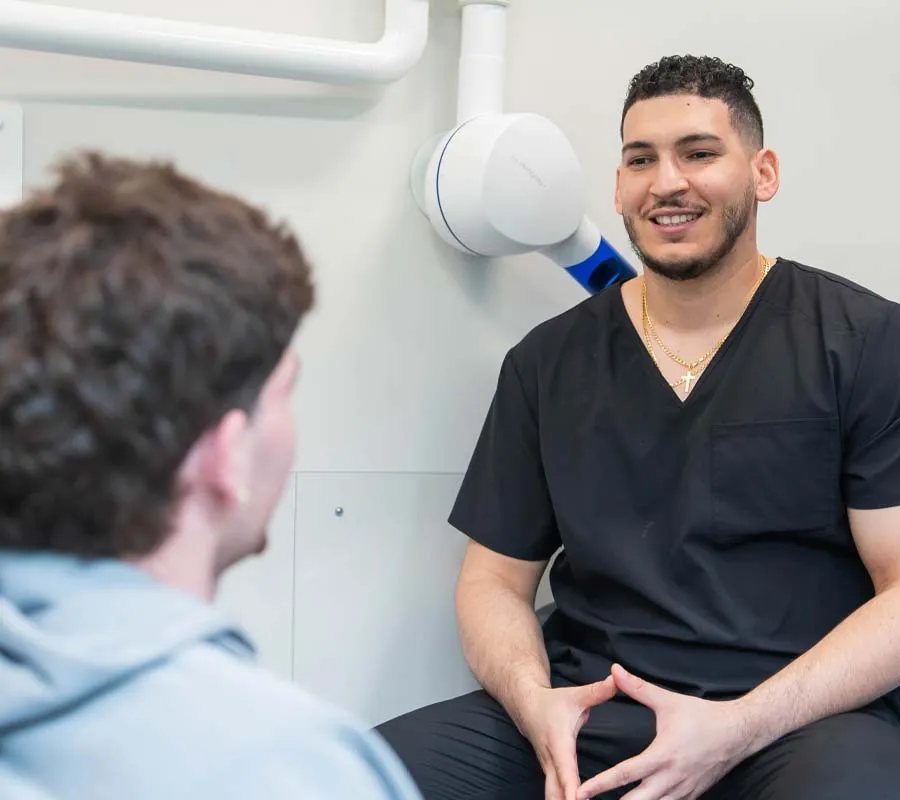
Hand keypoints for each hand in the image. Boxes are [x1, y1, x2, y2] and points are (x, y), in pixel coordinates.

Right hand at [512, 676, 617, 799]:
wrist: (526, 705)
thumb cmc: (553, 703)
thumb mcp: (575, 695)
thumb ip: (597, 692)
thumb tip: (616, 680)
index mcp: (559, 743)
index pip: (566, 770)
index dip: (572, 788)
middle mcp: (551, 761)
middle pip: (555, 793)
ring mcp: (548, 770)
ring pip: (552, 796)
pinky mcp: (549, 774)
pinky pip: (554, 795)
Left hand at [577, 665, 752, 799]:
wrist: (738, 732)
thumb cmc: (702, 716)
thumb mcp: (667, 700)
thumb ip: (637, 687)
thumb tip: (614, 670)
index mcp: (663, 756)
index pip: (626, 774)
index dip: (601, 784)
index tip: (581, 792)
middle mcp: (672, 778)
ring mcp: (683, 790)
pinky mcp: (692, 795)